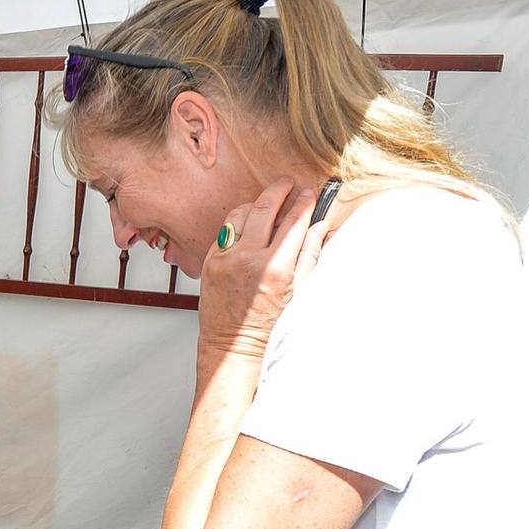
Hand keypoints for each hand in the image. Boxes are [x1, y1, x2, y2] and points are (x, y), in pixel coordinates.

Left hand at [197, 180, 331, 366]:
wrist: (233, 345)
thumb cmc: (269, 325)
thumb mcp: (299, 293)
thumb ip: (310, 255)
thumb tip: (320, 226)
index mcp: (276, 268)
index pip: (293, 222)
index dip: (303, 203)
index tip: (310, 193)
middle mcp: (247, 260)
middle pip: (264, 208)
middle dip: (279, 190)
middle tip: (288, 183)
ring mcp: (224, 260)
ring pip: (239, 214)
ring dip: (255, 205)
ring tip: (267, 205)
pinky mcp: (208, 263)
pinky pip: (224, 232)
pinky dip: (237, 225)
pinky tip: (249, 227)